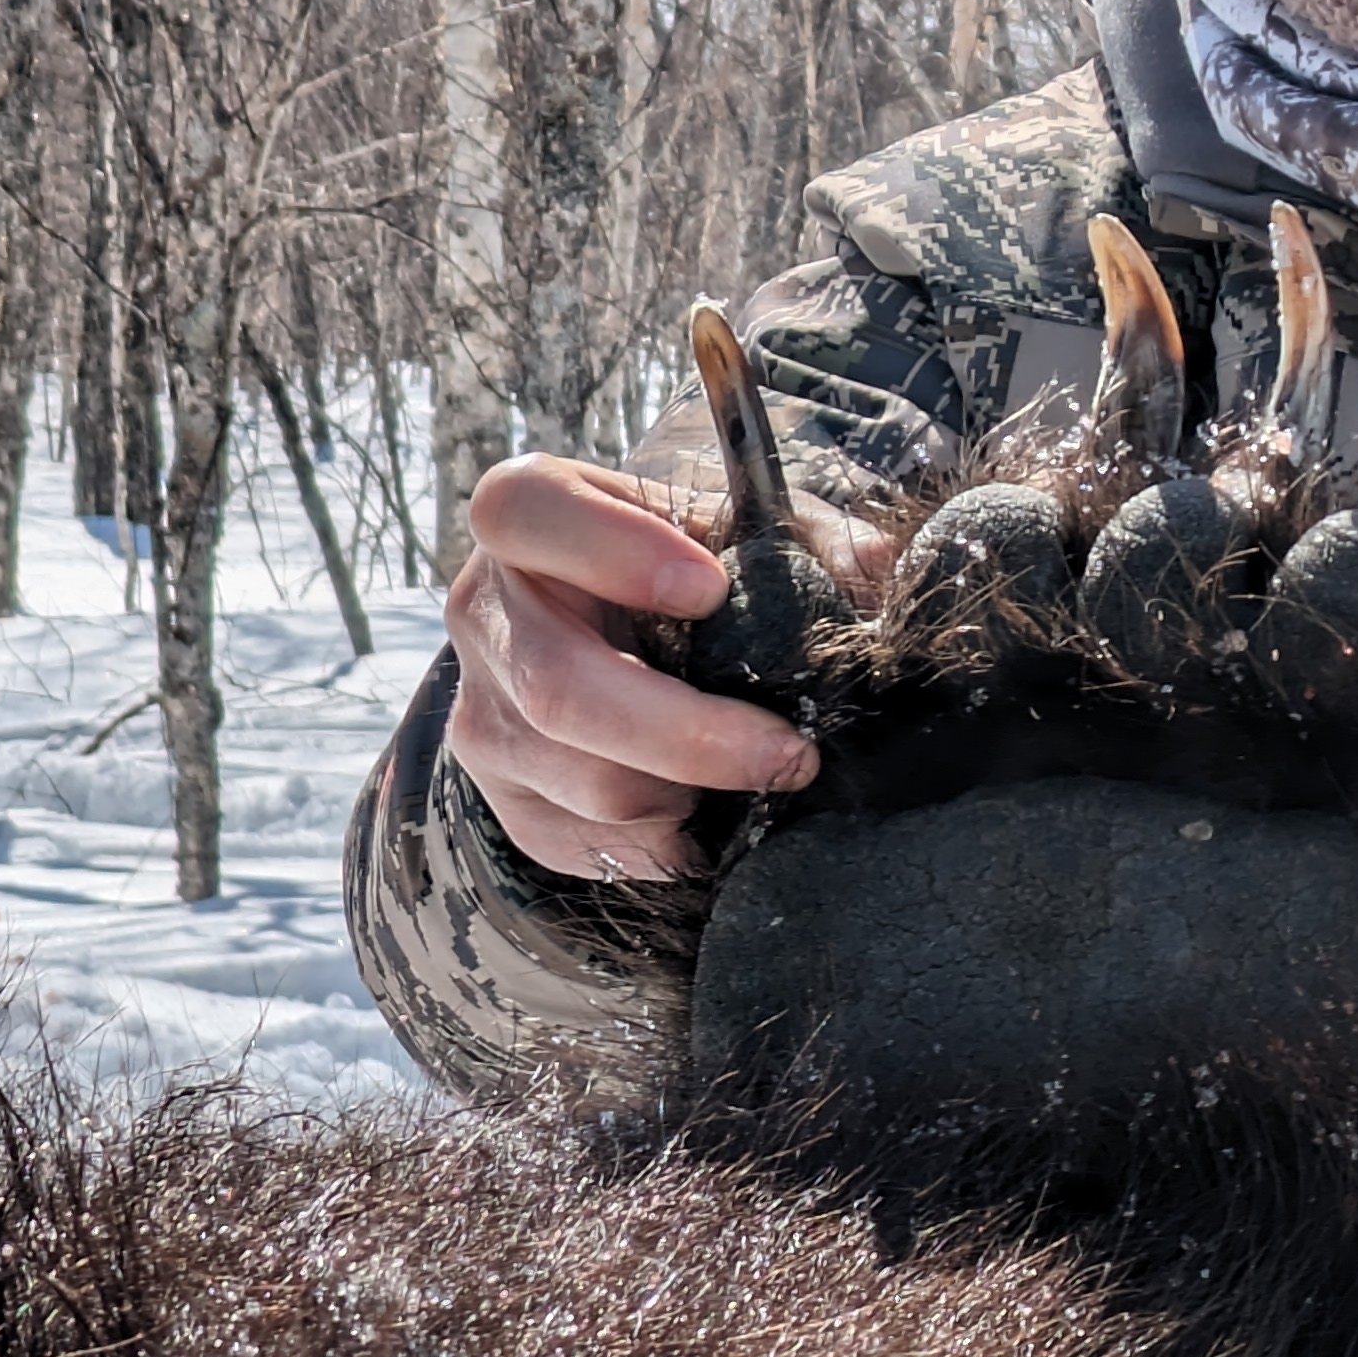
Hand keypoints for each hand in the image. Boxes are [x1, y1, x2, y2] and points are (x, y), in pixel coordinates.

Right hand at [441, 454, 888, 883]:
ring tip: (751, 765)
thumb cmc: (684, 563)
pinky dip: (669, 836)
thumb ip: (807, 537)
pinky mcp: (506, 800)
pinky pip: (593, 843)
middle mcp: (484, 613)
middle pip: (559, 686)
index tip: (710, 589)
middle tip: (789, 753)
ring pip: (586, 781)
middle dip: (691, 735)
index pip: (528, 513)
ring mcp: (481, 715)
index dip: (616, 551)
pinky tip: (705, 802)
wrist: (612, 632)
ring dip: (688, 791)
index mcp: (525, 515)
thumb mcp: (737, 525)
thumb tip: (876, 573)